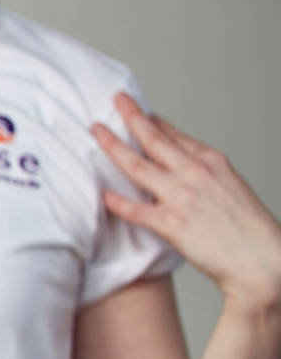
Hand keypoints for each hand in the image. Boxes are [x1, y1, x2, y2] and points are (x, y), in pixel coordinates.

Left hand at [92, 92, 280, 310]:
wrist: (262, 258)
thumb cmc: (246, 227)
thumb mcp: (228, 186)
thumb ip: (201, 173)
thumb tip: (177, 165)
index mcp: (211, 161)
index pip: (174, 135)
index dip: (151, 120)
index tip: (134, 108)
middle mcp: (195, 173)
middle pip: (154, 139)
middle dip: (131, 116)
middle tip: (115, 100)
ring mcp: (182, 196)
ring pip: (138, 166)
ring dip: (113, 146)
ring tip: (96, 132)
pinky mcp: (173, 224)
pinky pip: (137, 210)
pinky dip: (118, 202)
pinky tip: (103, 194)